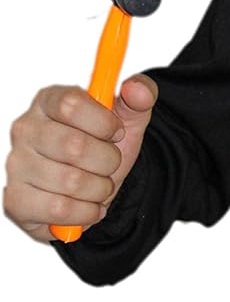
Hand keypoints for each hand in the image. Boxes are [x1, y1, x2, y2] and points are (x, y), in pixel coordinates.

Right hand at [3, 74, 157, 242]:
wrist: (92, 190)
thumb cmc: (102, 148)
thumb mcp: (128, 120)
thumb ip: (140, 96)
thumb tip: (138, 90)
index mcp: (48, 101)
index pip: (70, 104)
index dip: (103, 122)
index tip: (116, 131)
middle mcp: (25, 129)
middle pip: (74, 146)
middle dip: (107, 161)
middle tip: (109, 163)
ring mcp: (16, 165)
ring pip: (71, 181)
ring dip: (100, 189)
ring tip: (98, 185)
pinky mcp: (16, 200)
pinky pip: (59, 209)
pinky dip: (86, 211)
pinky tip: (87, 205)